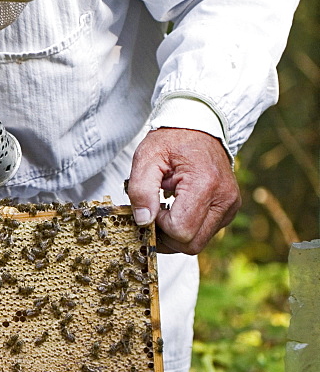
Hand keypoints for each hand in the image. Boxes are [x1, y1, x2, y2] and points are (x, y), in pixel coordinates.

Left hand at [127, 128, 239, 254]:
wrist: (199, 127)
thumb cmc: (172, 140)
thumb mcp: (147, 157)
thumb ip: (140, 189)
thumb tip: (143, 221)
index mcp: (205, 184)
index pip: (181, 230)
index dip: (159, 226)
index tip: (150, 207)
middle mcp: (225, 199)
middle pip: (192, 244)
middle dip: (166, 237)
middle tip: (152, 215)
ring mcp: (230, 206)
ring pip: (199, 242)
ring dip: (176, 233)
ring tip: (164, 208)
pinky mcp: (229, 209)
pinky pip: (205, 232)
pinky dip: (187, 227)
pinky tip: (177, 209)